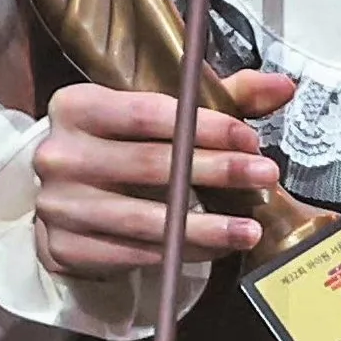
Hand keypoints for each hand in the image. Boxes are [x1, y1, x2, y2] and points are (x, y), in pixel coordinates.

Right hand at [32, 71, 293, 277]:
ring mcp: (58, 206)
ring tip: (249, 228)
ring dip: (206, 226)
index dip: (205, 126)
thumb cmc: (121, 142)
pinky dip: (180, 252)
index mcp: (77, 105)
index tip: (250, 138)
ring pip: (145, 220)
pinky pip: (134, 254)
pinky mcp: (63, 250)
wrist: (61, 193)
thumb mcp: (163, 110)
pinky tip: (215, 248)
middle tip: (264, 176)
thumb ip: (224, 95)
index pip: (149, 113)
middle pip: (151, 165)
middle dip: (217, 171)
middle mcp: (59, 154)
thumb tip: (283, 86)